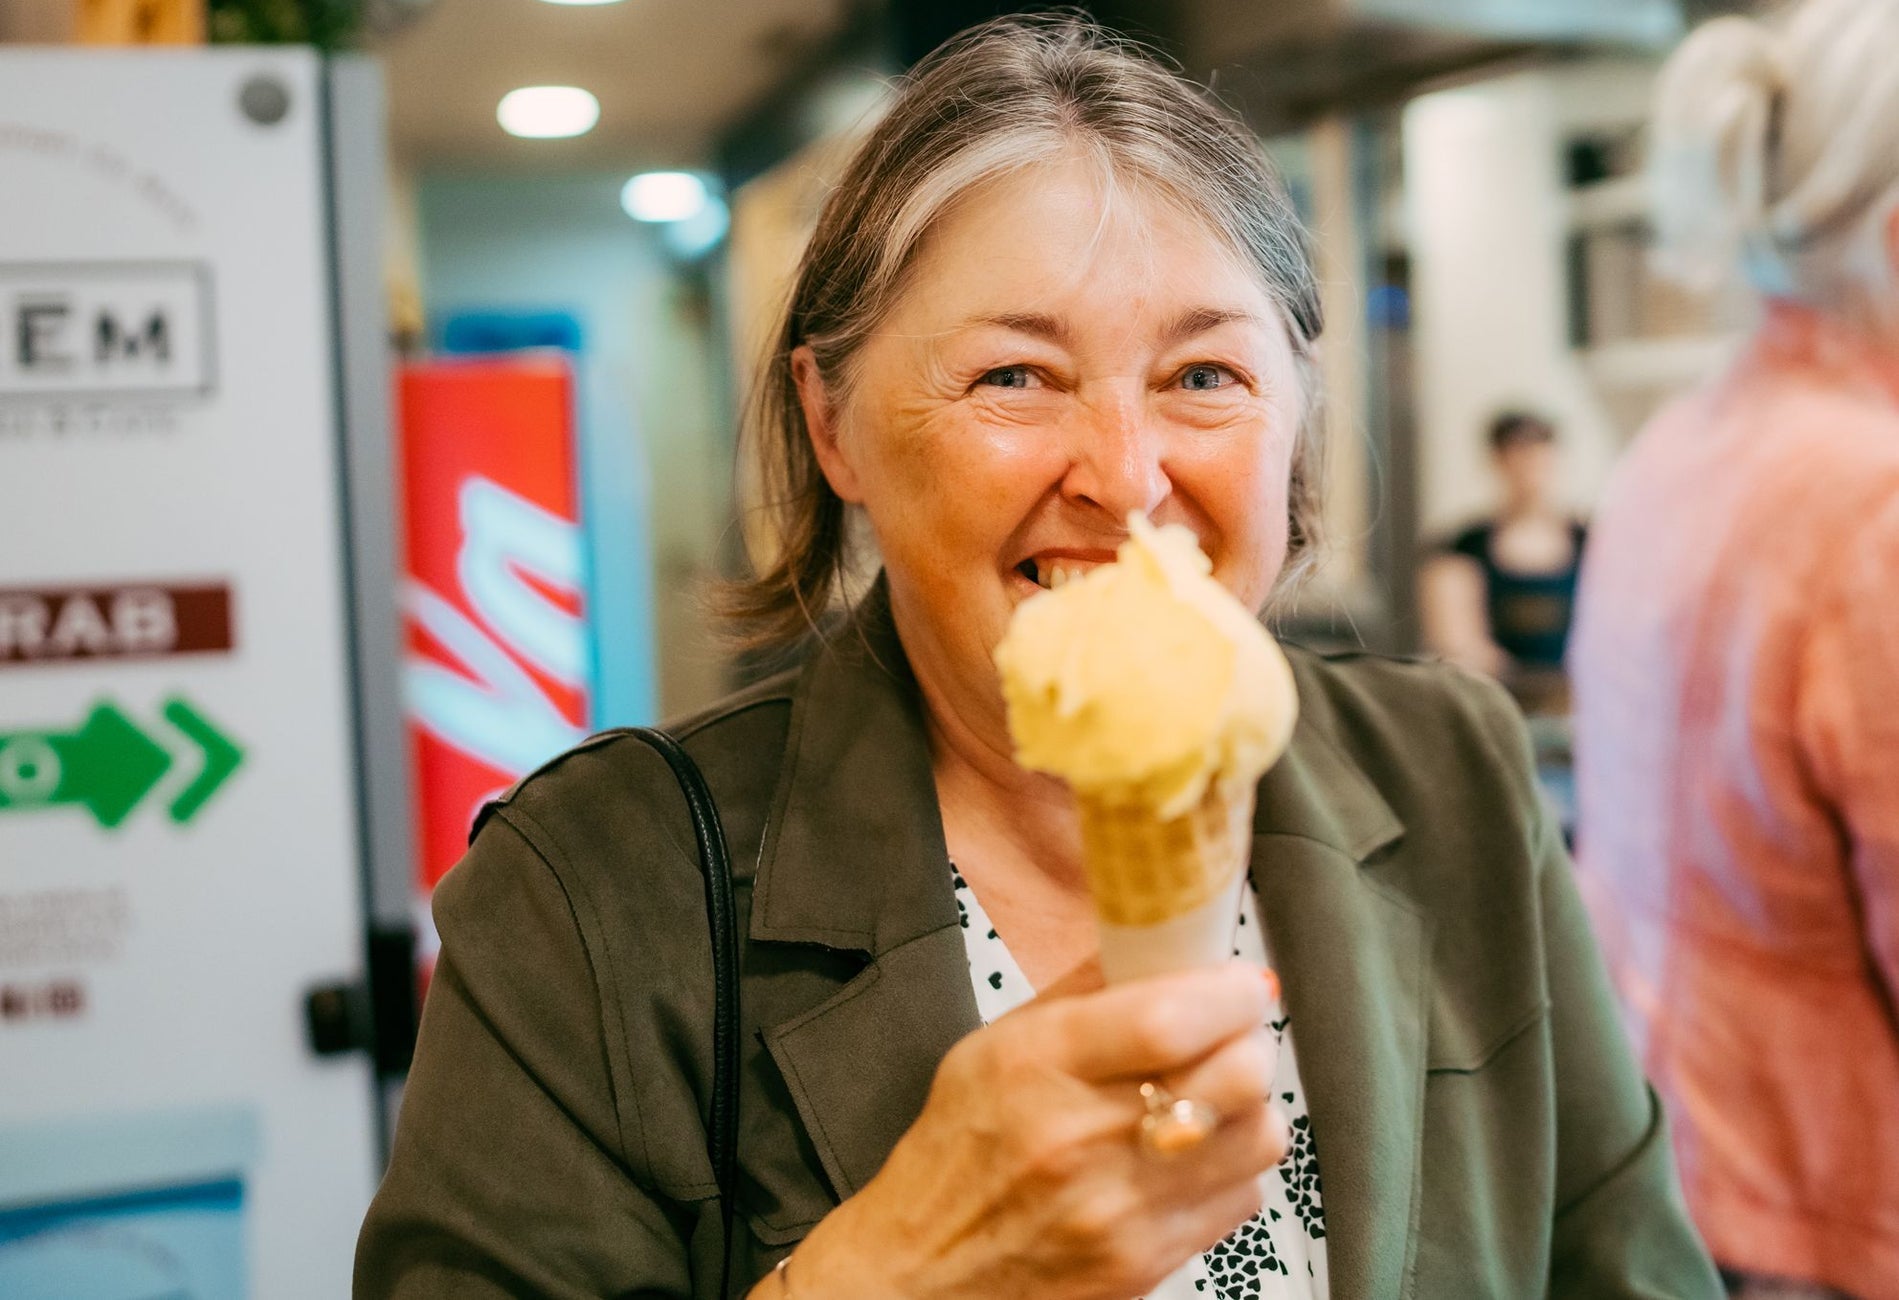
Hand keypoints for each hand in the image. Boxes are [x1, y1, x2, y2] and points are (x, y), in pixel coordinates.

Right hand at [786, 962, 1287, 1299]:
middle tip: (1233, 1032)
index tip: (1243, 981)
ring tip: (1214, 1097)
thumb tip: (1154, 941)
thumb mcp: (990, 1049)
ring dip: (1248, 1104)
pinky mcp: (1147, 1261)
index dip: (1229, 991)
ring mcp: (1121, 1208)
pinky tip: (1190, 1157)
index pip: (1167, 1017)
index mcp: (1038, 1065)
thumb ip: (1078, 993)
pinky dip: (1231, 1167)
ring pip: (1257, 1134)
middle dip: (1249, 1039)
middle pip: (1235, 1073)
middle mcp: (1082, 1136)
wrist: (923, 1273)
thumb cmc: (956, 1155)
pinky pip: (1242, 1195)